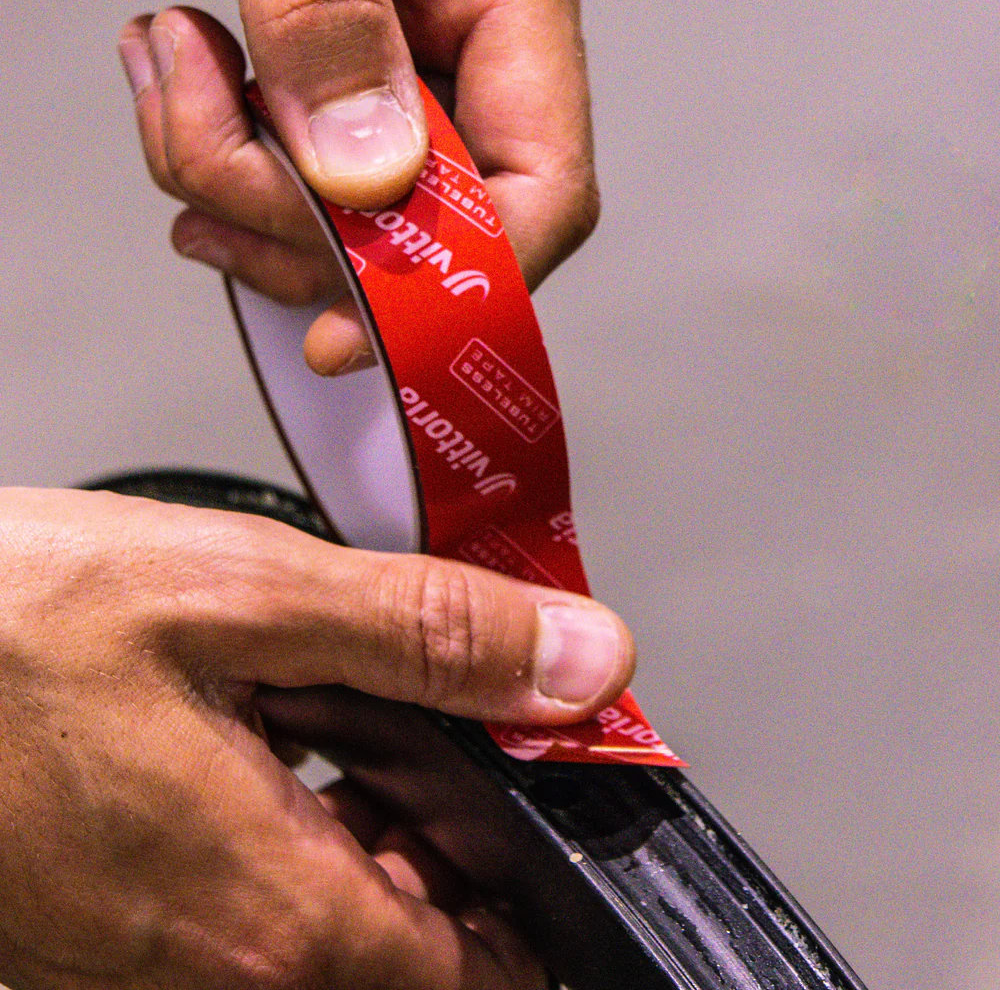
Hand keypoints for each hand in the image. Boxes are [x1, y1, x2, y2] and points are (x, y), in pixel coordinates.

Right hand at [0, 488, 630, 988]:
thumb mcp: (246, 594)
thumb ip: (428, 634)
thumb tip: (577, 659)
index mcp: (267, 910)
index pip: (476, 969)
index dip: (536, 888)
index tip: (552, 798)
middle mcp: (206, 963)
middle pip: (408, 944)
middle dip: (458, 839)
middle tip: (463, 724)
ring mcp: (147, 954)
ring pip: (329, 923)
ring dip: (379, 826)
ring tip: (367, 713)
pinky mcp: (105, 919)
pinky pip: (249, 900)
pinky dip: (301, 823)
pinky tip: (284, 734)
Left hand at [118, 0, 598, 371]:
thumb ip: (335, 20)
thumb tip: (360, 172)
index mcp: (515, 22)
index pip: (540, 200)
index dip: (455, 289)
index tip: (350, 337)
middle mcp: (466, 80)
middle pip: (413, 236)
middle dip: (284, 217)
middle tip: (195, 122)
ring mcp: (397, 102)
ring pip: (334, 226)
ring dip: (226, 182)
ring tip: (166, 72)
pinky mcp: (330, 104)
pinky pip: (284, 186)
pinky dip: (213, 163)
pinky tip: (176, 95)